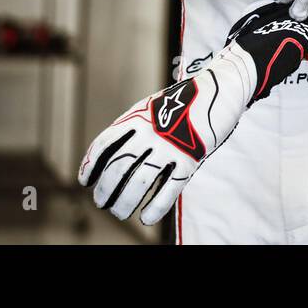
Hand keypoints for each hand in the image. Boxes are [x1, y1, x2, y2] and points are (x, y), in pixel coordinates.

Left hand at [78, 4, 307, 223]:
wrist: (222, 88)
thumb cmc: (186, 100)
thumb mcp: (154, 107)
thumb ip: (135, 127)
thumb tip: (113, 156)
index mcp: (138, 117)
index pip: (105, 145)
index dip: (91, 165)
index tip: (85, 181)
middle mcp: (150, 132)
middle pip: (118, 168)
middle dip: (106, 190)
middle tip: (102, 203)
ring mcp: (171, 146)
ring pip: (140, 182)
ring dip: (124, 202)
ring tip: (118, 213)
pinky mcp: (191, 159)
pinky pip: (169, 190)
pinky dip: (156, 207)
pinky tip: (146, 219)